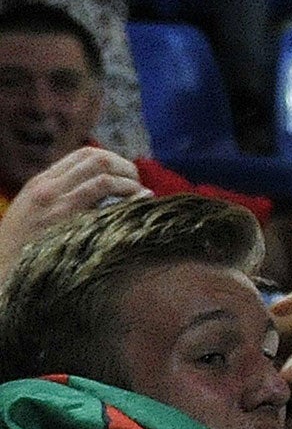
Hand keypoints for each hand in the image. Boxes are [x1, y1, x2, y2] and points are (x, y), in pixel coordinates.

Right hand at [0, 146, 145, 273]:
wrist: (3, 272)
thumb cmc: (23, 252)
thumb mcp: (33, 217)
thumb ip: (60, 201)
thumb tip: (101, 195)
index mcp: (40, 184)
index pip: (82, 155)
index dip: (111, 160)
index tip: (125, 175)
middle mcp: (48, 186)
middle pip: (96, 157)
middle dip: (124, 166)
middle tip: (137, 183)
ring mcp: (56, 200)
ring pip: (102, 170)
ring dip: (129, 179)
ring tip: (142, 192)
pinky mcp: (66, 216)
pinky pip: (102, 191)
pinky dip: (127, 191)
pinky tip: (139, 202)